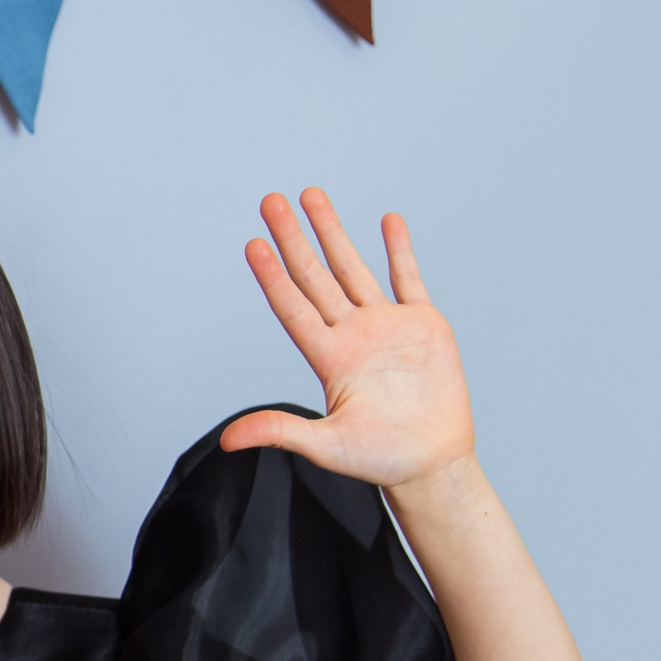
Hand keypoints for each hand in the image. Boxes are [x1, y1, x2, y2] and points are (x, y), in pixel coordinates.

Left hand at [222, 188, 474, 491]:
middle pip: (315, 276)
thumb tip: (229, 440)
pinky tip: (387, 220)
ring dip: (333, 232)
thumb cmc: (379, 460)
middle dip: (293, 238)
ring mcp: (386, 327)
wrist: (432, 464)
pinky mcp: (423, 326)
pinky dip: (399, 250)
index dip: (273, 276)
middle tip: (271, 201)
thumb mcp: (325, 446)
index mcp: (329, 358)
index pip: (292, 307)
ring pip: (353, 268)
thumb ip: (280, 432)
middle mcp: (351, 335)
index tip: (253, 243)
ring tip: (312, 195)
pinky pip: (408, 279)